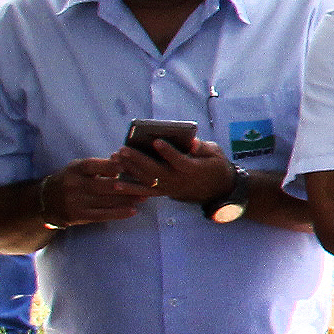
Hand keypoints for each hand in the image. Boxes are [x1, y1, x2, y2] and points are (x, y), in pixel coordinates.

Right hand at [47, 155, 156, 227]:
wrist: (46, 201)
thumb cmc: (71, 180)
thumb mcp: (79, 168)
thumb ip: (99, 166)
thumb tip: (125, 162)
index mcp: (75, 169)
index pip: (94, 165)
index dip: (112, 166)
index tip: (130, 166)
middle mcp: (75, 185)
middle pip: (106, 185)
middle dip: (131, 185)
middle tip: (149, 184)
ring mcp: (77, 202)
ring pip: (108, 200)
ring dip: (129, 199)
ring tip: (145, 196)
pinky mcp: (79, 216)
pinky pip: (103, 215)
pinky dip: (119, 213)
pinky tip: (133, 211)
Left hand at [117, 131, 234, 205]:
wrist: (217, 189)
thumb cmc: (214, 165)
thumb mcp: (215, 153)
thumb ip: (202, 148)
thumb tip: (191, 142)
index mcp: (193, 169)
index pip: (179, 160)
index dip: (168, 151)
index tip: (156, 141)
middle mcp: (179, 180)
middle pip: (156, 171)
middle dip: (138, 160)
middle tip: (123, 149)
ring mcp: (170, 188)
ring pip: (147, 181)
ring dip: (130, 170)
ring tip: (116, 158)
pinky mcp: (164, 192)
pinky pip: (145, 192)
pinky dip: (131, 189)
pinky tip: (117, 183)